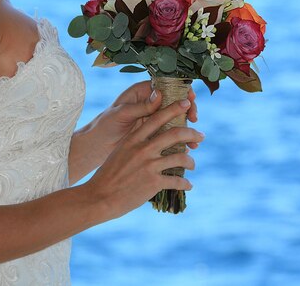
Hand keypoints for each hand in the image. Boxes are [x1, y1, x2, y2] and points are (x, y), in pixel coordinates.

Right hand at [84, 98, 205, 219]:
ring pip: (181, 158)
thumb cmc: (108, 175)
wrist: (99, 197)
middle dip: (192, 133)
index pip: (157, 118)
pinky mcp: (153, 182)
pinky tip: (188, 185)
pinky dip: (185, 183)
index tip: (186, 103)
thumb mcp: (121, 152)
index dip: (174, 108)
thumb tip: (152, 141)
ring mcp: (149, 166)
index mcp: (134, 139)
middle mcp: (143, 149)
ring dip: (191, 161)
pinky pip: (177, 181)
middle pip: (175, 134)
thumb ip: (136, 144)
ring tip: (192, 164)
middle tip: (201, 136)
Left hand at [90, 80, 198, 156]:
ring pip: (176, 118)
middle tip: (194, 119)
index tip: (190, 99)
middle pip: (176, 101)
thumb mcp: (122, 113)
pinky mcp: (155, 133)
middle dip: (188, 109)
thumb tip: (160, 94)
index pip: (167, 85)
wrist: (98, 145)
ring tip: (194, 139)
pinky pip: (171, 133)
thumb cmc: (106, 124)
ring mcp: (154, 118)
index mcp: (142, 92)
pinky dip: (180, 140)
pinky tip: (187, 148)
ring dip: (186, 127)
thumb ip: (141, 106)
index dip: (181, 90)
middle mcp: (151, 103)